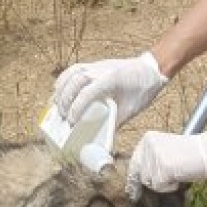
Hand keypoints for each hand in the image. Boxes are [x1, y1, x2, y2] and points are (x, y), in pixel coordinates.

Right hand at [52, 52, 167, 126]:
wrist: (151, 70)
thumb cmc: (143, 90)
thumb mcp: (131, 109)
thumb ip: (115, 122)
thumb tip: (102, 141)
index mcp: (112, 79)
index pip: (87, 92)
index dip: (76, 107)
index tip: (71, 122)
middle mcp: (101, 70)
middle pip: (75, 81)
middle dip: (65, 100)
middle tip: (62, 117)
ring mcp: (97, 66)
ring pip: (72, 73)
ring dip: (61, 89)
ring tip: (55, 105)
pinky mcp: (94, 66)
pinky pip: (74, 69)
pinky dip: (64, 79)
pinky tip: (58, 90)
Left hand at [127, 130, 206, 198]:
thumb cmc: (192, 152)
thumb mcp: (166, 151)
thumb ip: (152, 161)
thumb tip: (138, 179)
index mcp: (148, 139)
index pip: (134, 162)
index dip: (133, 178)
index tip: (132, 190)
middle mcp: (148, 146)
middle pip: (140, 174)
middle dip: (149, 182)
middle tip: (146, 194)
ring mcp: (155, 157)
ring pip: (149, 182)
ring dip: (162, 184)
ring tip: (176, 175)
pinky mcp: (163, 169)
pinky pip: (160, 186)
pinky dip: (170, 186)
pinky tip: (179, 178)